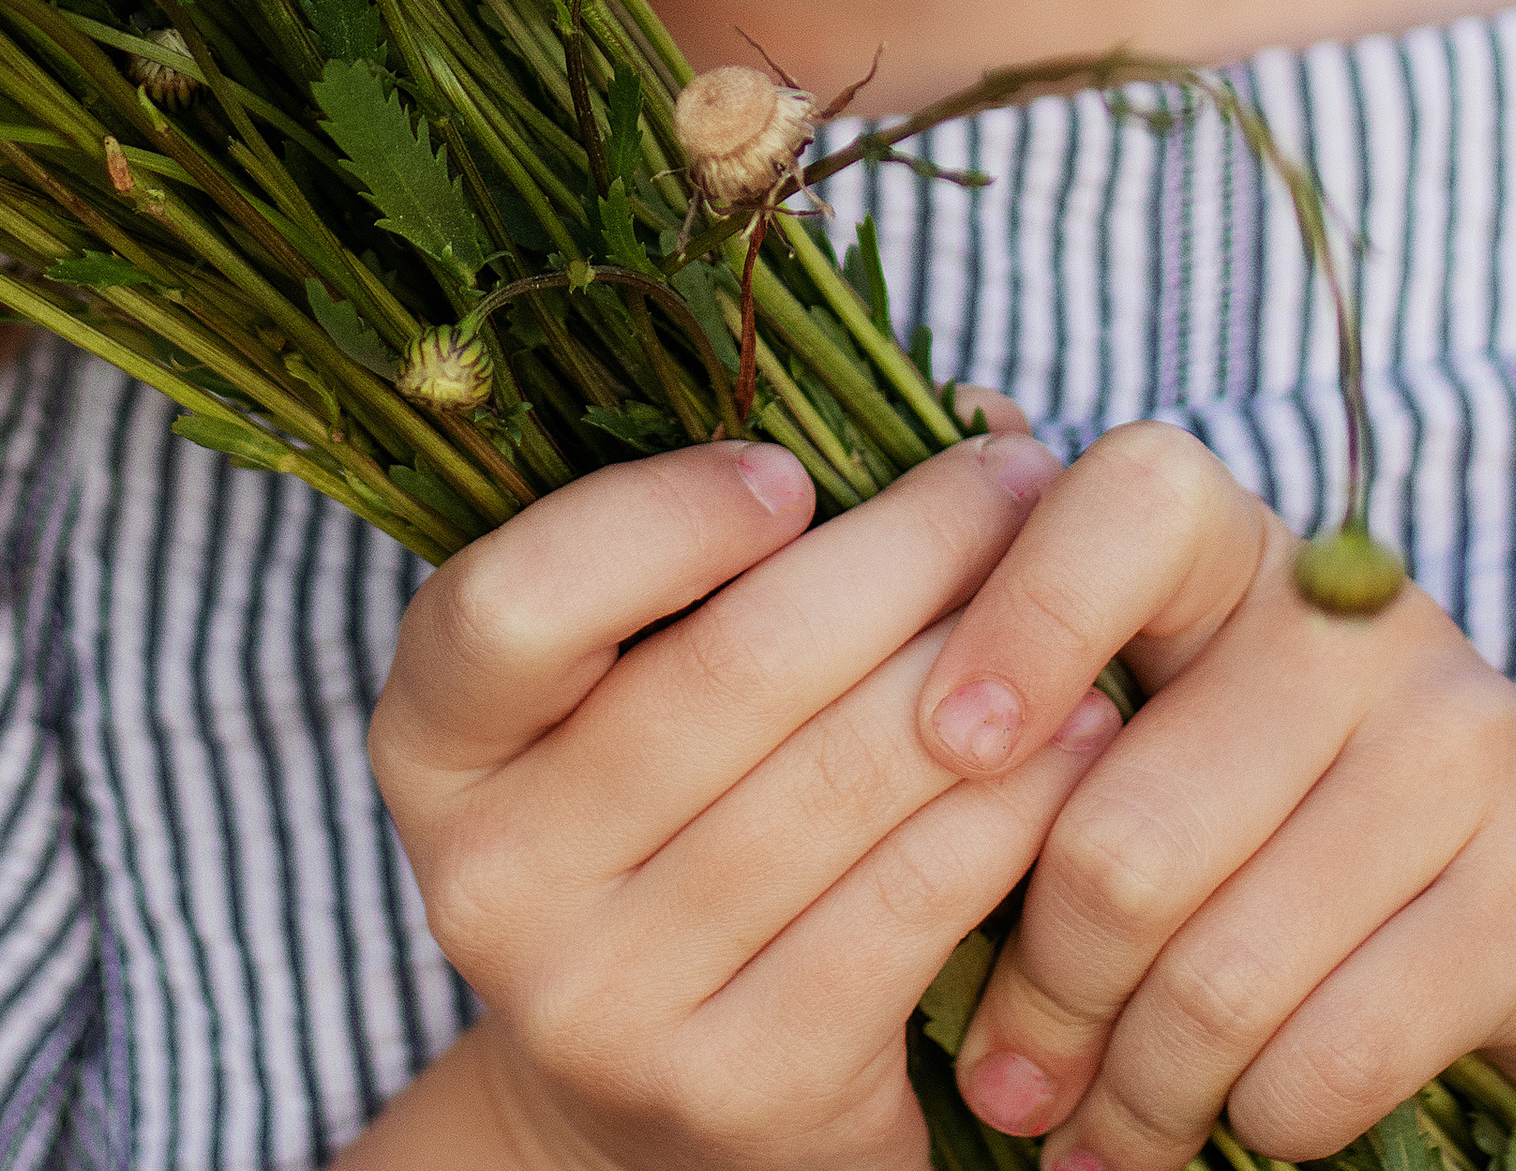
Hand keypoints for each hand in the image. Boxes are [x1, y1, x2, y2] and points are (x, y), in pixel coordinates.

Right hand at [370, 426, 1118, 1170]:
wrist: (651, 1106)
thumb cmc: (665, 819)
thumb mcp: (625, 684)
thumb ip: (734, 547)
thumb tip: (967, 414)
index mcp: (433, 745)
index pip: (511, 603)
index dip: (661, 518)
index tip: (793, 470)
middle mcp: (493, 880)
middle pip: (725, 672)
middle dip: (902, 550)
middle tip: (1016, 479)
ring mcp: (609, 1000)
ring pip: (839, 778)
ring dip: (983, 661)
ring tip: (1074, 595)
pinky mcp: (743, 1090)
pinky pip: (910, 901)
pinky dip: (1016, 802)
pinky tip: (1081, 739)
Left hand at [914, 420, 1515, 1168]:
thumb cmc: (1312, 810)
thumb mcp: (1193, 708)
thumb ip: (1062, 649)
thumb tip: (933, 510)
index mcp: (1245, 548)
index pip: (1127, 502)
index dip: (1021, 613)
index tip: (942, 749)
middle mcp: (1355, 623)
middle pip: (1126, 832)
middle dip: (1049, 997)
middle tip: (1013, 1085)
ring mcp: (1460, 745)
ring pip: (1215, 972)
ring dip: (1141, 1093)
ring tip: (1101, 1141)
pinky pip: (1329, 1051)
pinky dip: (1260, 1120)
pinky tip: (1241, 1125)